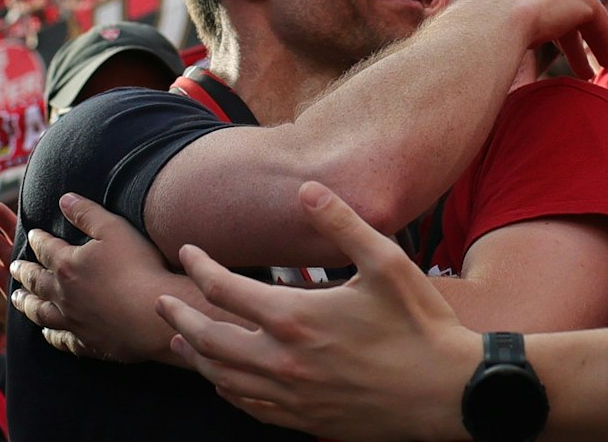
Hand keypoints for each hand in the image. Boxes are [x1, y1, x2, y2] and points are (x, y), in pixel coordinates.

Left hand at [8, 193, 184, 362]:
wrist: (150, 314)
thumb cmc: (138, 267)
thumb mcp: (115, 229)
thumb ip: (88, 213)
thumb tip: (64, 199)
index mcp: (67, 264)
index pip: (45, 248)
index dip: (37, 239)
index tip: (32, 234)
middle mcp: (62, 293)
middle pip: (35, 280)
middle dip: (23, 271)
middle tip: (14, 266)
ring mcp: (71, 319)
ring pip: (39, 311)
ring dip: (25, 302)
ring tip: (18, 297)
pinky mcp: (84, 340)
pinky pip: (59, 338)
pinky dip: (49, 334)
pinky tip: (48, 332)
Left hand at [160, 182, 472, 441]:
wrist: (446, 392)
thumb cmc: (421, 324)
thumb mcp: (388, 262)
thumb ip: (342, 224)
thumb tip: (307, 189)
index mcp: (296, 318)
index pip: (224, 289)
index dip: (200, 266)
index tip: (189, 251)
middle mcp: (281, 360)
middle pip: (207, 339)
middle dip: (178, 317)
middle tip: (161, 302)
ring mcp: (290, 395)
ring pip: (221, 377)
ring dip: (194, 355)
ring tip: (180, 340)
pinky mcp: (304, 419)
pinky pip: (248, 406)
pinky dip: (226, 389)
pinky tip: (224, 382)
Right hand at [449, 0, 607, 77]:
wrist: (488, 26)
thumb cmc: (472, 36)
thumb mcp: (480, 30)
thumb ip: (489, 33)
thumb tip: (475, 57)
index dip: (547, 24)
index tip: (547, 46)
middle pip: (562, 5)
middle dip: (570, 36)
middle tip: (576, 64)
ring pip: (583, 15)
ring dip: (590, 43)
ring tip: (591, 72)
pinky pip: (598, 22)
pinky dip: (604, 42)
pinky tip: (607, 62)